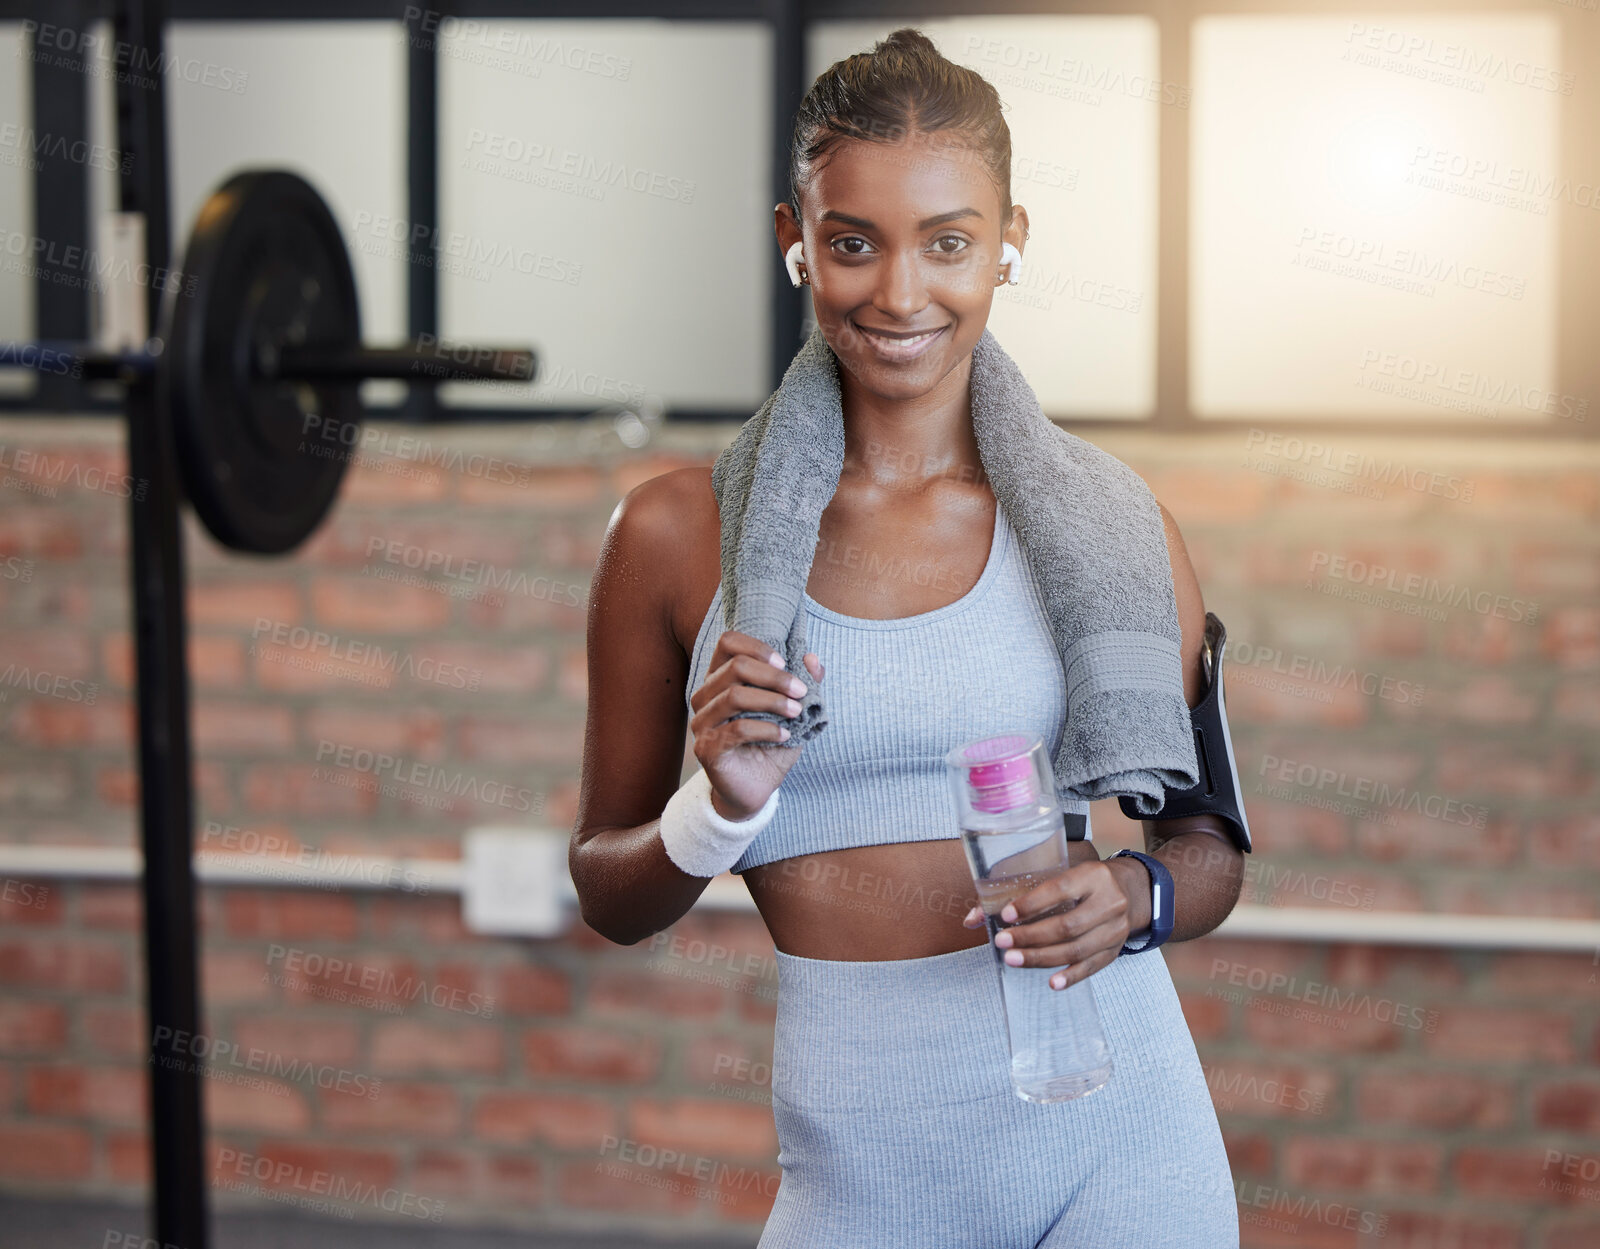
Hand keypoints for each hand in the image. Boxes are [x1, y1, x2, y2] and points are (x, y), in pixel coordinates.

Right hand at [688, 631, 822, 819]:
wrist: (755, 789)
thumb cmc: (770, 744)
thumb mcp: (793, 711)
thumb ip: (802, 683)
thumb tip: (812, 658)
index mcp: (720, 679)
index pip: (727, 643)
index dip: (757, 647)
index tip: (784, 663)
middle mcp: (705, 696)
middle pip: (735, 667)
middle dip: (774, 677)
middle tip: (801, 692)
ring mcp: (702, 723)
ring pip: (735, 696)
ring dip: (773, 702)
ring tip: (797, 713)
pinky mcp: (706, 748)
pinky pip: (737, 729)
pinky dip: (767, 729)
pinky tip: (785, 736)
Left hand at [960, 856, 1150, 990]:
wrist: (1131, 890)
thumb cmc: (1084, 881)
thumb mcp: (1059, 874)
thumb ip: (1016, 892)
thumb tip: (971, 919)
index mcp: (1092, 876)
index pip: (1060, 889)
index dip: (1031, 904)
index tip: (1005, 915)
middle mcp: (1109, 901)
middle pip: (1068, 925)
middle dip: (1031, 937)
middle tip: (1002, 943)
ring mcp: (1116, 928)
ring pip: (1077, 949)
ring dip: (1042, 958)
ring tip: (1013, 959)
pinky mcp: (1115, 949)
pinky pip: (1092, 966)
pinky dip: (1070, 976)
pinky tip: (1051, 982)